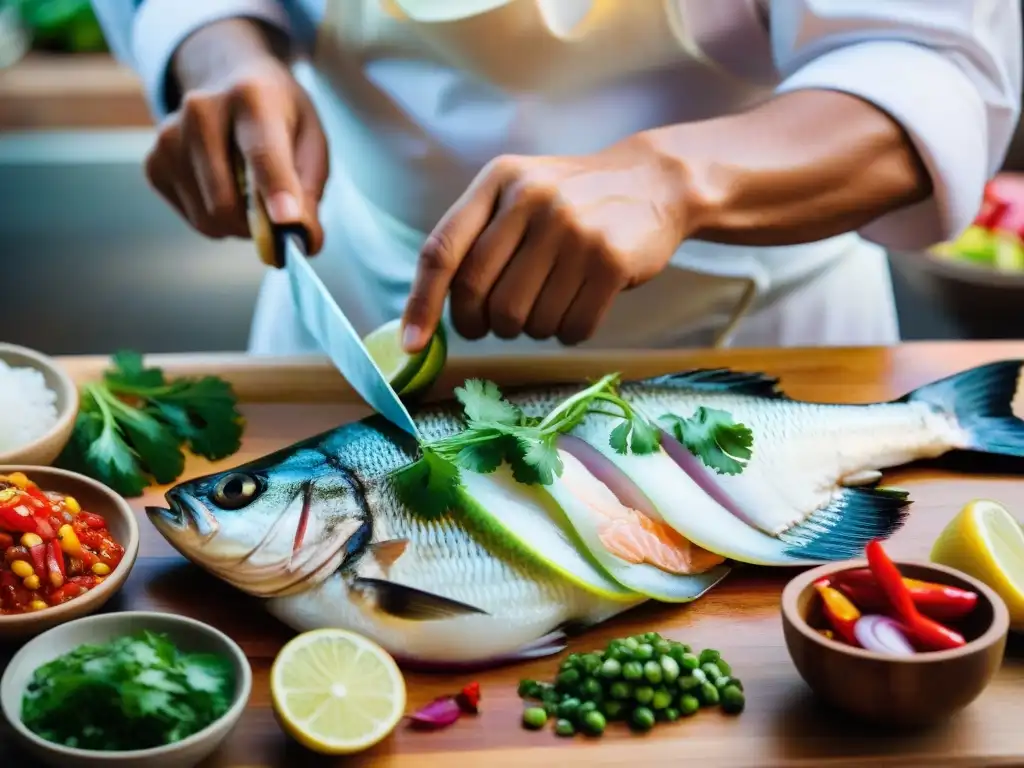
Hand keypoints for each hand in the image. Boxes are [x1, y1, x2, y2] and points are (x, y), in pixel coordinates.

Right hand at [145, 20, 327, 250]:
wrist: (227, 78)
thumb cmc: (279, 116)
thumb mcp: (311, 140)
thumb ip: (310, 190)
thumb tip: (305, 241)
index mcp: (251, 96)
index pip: (261, 152)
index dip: (276, 190)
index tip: (287, 221)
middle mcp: (200, 110)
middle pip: (226, 201)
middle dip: (258, 227)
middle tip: (276, 216)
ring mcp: (168, 137)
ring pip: (208, 218)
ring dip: (239, 223)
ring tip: (249, 191)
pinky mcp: (154, 164)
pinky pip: (194, 219)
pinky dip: (216, 217)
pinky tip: (224, 186)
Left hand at [401, 137, 692, 351]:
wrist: (653, 183)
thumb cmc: (572, 201)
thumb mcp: (519, 194)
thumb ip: (477, 238)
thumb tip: (430, 311)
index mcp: (498, 181)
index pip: (442, 251)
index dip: (421, 303)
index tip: (413, 344)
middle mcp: (531, 200)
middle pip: (480, 296)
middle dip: (483, 325)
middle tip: (497, 324)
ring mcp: (573, 230)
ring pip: (524, 320)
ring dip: (532, 329)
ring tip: (551, 302)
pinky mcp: (609, 260)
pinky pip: (570, 328)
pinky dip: (569, 332)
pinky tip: (580, 307)